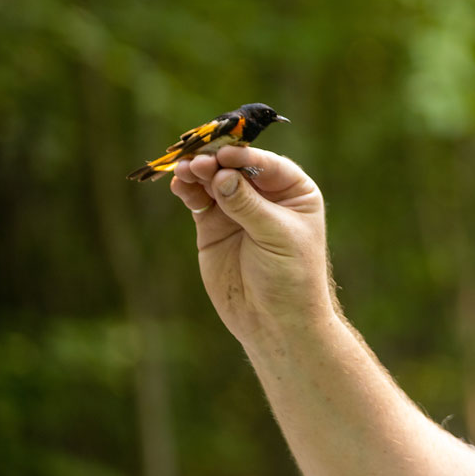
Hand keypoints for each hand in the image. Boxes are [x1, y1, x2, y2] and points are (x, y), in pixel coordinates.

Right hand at [170, 146, 336, 340]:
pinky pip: (198, 199)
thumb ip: (248, 206)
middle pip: (236, 167)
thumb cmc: (290, 277)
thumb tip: (221, 175)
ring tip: (183, 170)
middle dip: (215, 162)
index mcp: (295, 191)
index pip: (267, 164)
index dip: (244, 157)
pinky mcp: (213, 225)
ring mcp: (237, 208)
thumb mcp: (276, 237)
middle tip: (196, 161)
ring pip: (213, 180)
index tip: (223, 155)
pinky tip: (179, 185)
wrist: (274, 320)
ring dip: (197, 172)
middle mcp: (266, 195)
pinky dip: (187, 190)